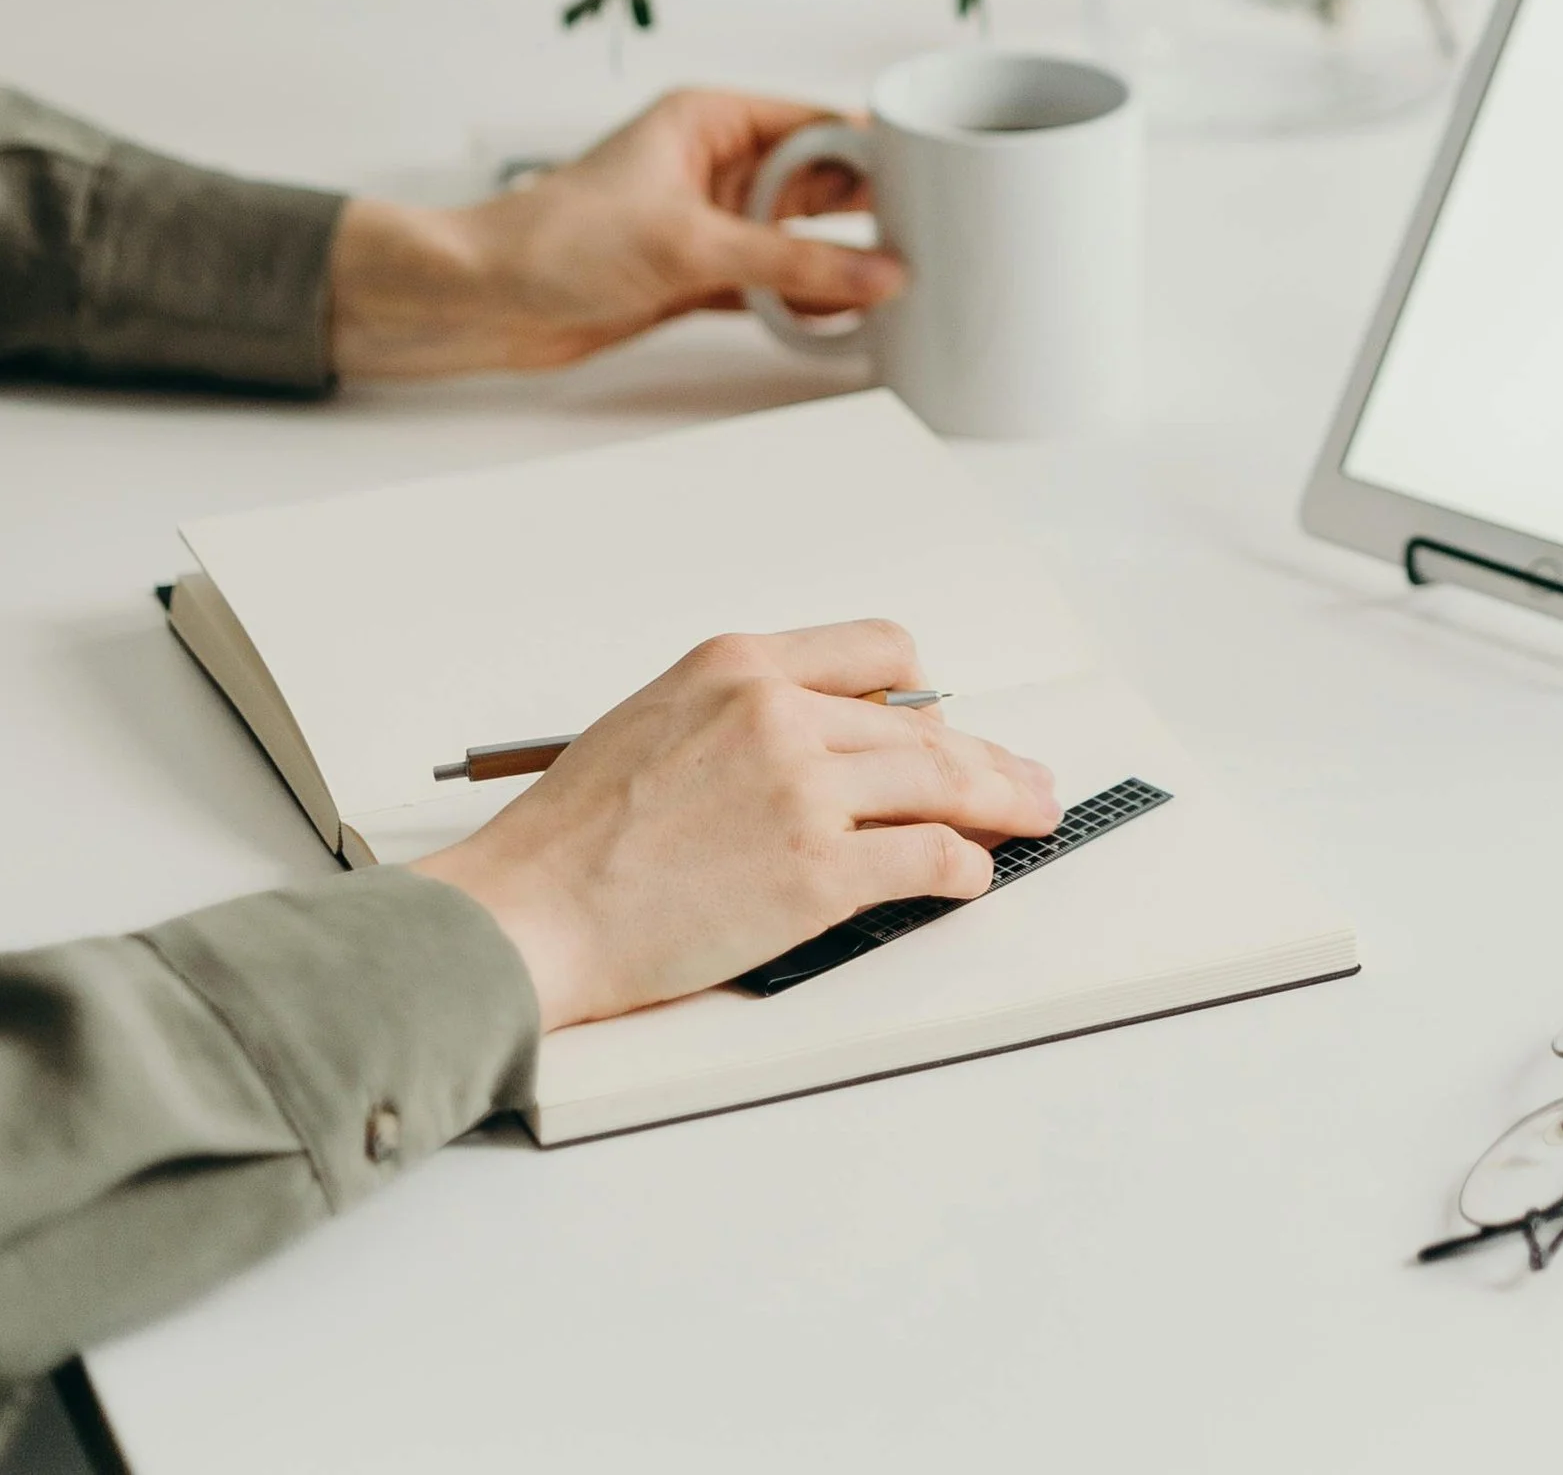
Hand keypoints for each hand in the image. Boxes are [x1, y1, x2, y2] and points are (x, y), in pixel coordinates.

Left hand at [329, 87, 900, 378]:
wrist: (480, 302)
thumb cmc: (556, 241)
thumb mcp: (690, 245)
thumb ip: (792, 264)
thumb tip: (880, 274)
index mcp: (712, 120)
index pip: (819, 125)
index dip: (879, 150)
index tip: (939, 175)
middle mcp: (716, 164)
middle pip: (820, 182)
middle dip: (873, 209)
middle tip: (942, 236)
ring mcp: (708, 221)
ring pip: (800, 237)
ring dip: (843, 263)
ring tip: (910, 282)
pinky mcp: (697, 274)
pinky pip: (773, 284)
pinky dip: (807, 303)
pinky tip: (851, 320)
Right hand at [413, 620, 1057, 1028]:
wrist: (530, 910)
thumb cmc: (573, 834)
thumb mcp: (657, 719)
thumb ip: (742, 716)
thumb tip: (817, 742)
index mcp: (739, 664)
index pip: (876, 652)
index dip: (921, 694)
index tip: (944, 719)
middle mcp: (781, 712)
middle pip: (923, 725)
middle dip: (986, 756)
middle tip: (1028, 778)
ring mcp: (805, 789)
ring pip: (941, 781)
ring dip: (1000, 802)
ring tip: (1031, 816)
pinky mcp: (818, 871)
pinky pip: (926, 856)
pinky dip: (961, 866)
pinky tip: (971, 874)